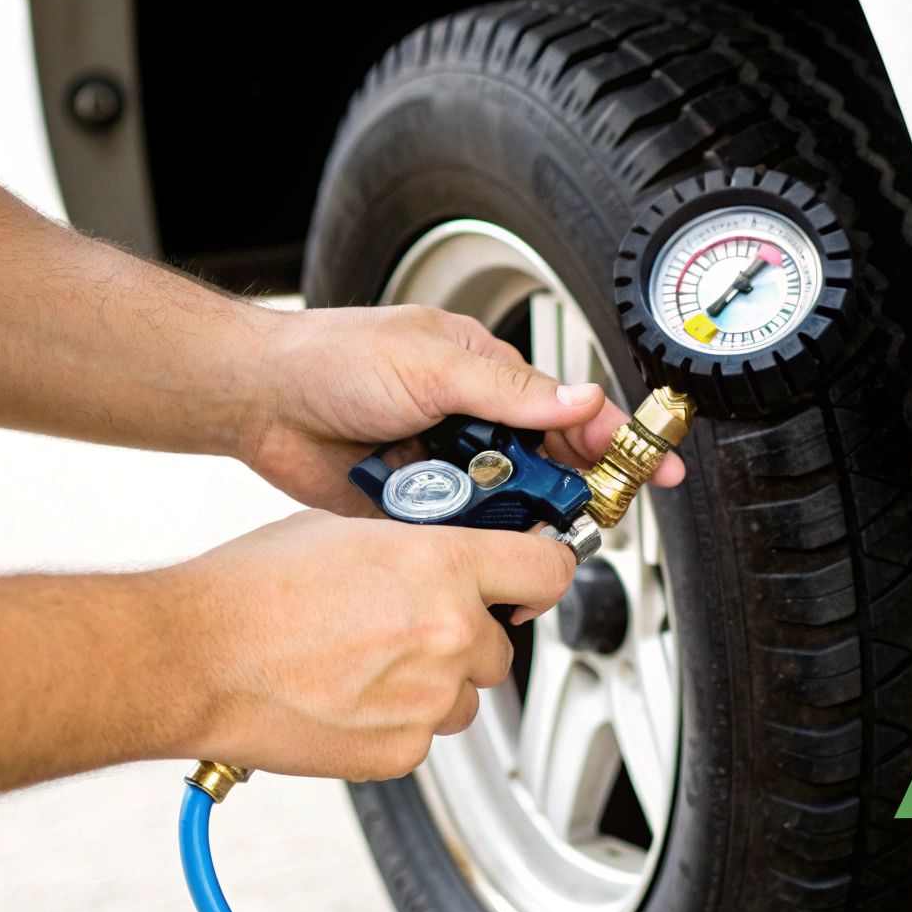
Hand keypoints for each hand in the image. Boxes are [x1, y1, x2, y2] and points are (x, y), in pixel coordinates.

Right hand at [167, 509, 575, 780]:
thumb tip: (445, 551)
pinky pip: (425, 734)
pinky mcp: (400, 751)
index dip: (544, 568)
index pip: (547, 568)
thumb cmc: (250, 591)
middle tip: (408, 625)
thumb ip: (415, 545)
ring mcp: (428, 699)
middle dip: (467, 634)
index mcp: (443, 568)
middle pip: (502, 643)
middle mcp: (450, 634)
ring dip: (436, 681)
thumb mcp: (346, 532)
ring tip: (367, 662)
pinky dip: (398, 721)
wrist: (191, 659)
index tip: (536, 574)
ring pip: (466, 695)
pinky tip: (349, 696)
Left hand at [241, 305, 683, 514]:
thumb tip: (582, 397)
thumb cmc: (334, 356)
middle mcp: (472, 424)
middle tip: (592, 521)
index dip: (617, 441)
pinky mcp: (413, 509)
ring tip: (531, 545)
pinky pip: (458, 535)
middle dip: (574, 496)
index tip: (654, 469)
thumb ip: (510, 391)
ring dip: (518, 524)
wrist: (257, 399)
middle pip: (546, 469)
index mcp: (487, 377)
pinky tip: (477, 555)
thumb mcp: (432, 363)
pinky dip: (470, 546)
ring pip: (505, 508)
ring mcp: (444, 469)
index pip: (568, 409)